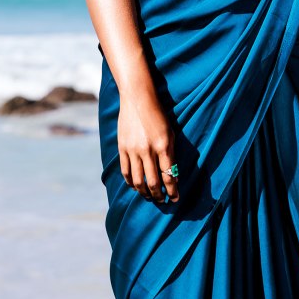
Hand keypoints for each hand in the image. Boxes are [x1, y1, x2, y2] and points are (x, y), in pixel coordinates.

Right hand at [117, 88, 179, 203]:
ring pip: (138, 181)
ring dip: (144, 193)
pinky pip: (125, 172)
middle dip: (159, 196)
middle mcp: (148, 150)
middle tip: (162, 201)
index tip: (175, 199)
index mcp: (163, 146)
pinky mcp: (122, 148)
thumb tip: (172, 175)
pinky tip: (136, 186)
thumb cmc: (158, 114)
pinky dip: (130, 182)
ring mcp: (133, 150)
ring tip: (150, 196)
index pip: (169, 176)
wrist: (137, 98)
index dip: (173, 191)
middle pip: (153, 183)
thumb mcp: (170, 132)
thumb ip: (171, 154)